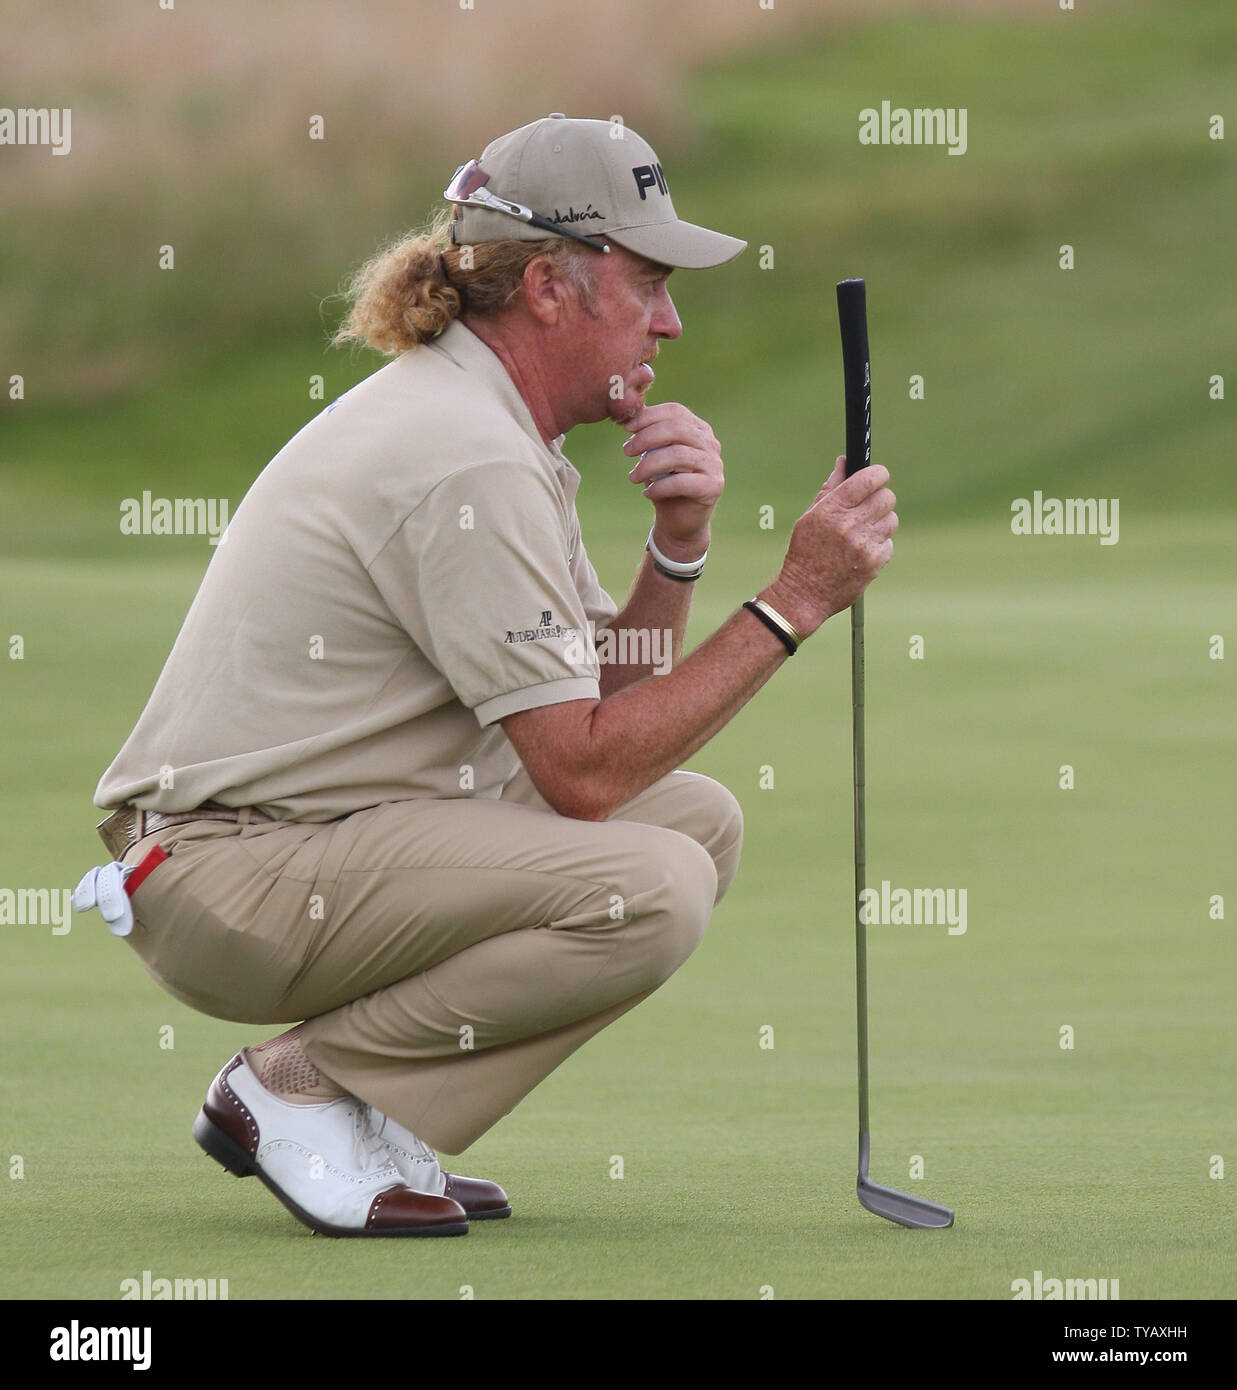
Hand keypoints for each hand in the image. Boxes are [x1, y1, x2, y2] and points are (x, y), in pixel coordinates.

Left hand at [620, 403, 722, 558]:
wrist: (679, 520)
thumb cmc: (665, 483)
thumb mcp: (654, 455)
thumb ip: (648, 435)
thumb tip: (627, 415)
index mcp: (698, 429)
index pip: (675, 411)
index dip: (649, 416)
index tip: (626, 427)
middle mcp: (710, 444)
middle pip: (676, 429)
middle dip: (646, 438)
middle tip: (626, 451)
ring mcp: (714, 465)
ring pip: (677, 455)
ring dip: (648, 465)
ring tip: (632, 476)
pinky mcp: (712, 487)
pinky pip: (681, 482)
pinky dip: (659, 487)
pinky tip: (647, 493)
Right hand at [764, 455, 897, 637]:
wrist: (804, 594)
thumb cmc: (804, 552)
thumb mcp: (810, 516)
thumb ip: (831, 487)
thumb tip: (845, 461)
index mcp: (831, 509)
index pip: (868, 478)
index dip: (878, 474)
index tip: (878, 476)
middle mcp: (849, 525)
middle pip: (887, 497)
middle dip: (880, 498)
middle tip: (870, 506)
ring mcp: (864, 545)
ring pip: (892, 519)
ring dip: (881, 522)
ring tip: (863, 532)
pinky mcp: (874, 563)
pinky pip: (889, 543)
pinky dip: (879, 545)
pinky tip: (861, 552)